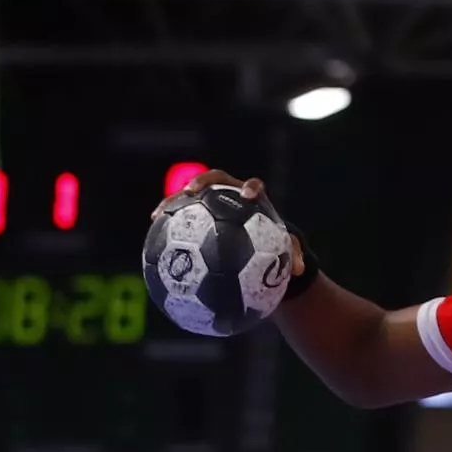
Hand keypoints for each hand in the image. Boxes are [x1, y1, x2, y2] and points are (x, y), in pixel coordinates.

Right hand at [152, 168, 309, 293]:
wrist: (259, 247)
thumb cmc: (274, 247)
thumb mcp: (285, 252)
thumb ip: (293, 257)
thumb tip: (299, 272)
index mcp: (254, 201)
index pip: (253, 187)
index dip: (250, 188)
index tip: (247, 196)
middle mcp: (232, 196)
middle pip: (216, 179)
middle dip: (203, 181)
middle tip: (192, 191)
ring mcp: (212, 204)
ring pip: (191, 196)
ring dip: (174, 201)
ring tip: (159, 212)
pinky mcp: (198, 216)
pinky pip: (180, 218)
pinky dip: (167, 225)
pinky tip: (152, 237)